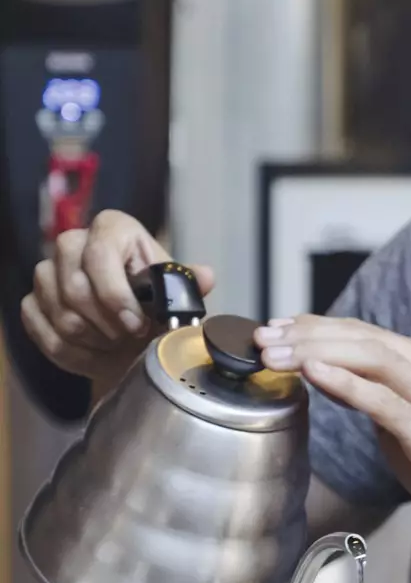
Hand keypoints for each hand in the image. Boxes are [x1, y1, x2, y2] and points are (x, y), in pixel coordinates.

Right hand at [22, 211, 214, 400]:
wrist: (131, 337)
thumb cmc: (153, 307)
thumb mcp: (175, 294)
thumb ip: (186, 285)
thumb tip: (205, 277)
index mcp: (113, 229)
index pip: (99, 255)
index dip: (115, 294)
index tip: (136, 324)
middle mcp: (73, 243)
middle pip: (73, 285)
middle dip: (104, 323)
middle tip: (127, 337)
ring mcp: (47, 272)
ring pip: (58, 311)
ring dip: (91, 339)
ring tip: (115, 344)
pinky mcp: (32, 301)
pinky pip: (41, 330)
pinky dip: (71, 352)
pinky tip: (94, 353)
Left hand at [256, 316, 410, 563]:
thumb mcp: (400, 419)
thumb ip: (368, 392)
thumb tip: (320, 370)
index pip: (363, 332)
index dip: (316, 326)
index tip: (276, 327)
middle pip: (363, 337)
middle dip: (307, 334)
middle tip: (264, 338)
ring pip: (372, 358)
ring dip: (318, 352)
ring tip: (277, 354)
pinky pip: (382, 399)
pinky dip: (345, 382)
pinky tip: (314, 373)